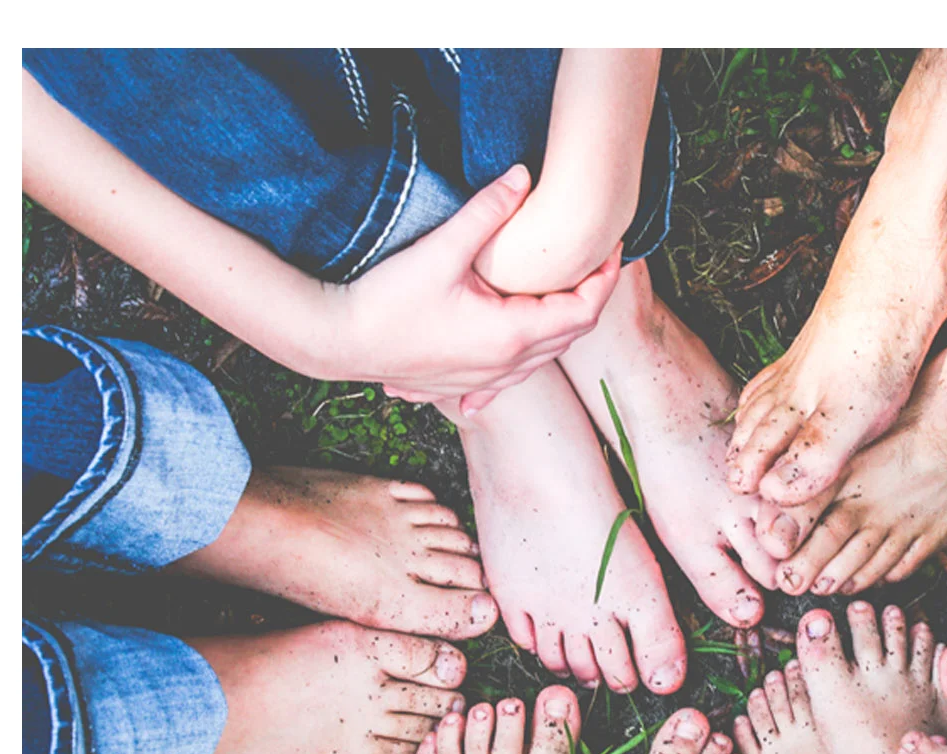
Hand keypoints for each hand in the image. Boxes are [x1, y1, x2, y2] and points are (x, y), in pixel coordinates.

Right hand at [326, 164, 620, 409]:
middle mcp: (507, 364)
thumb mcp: (440, 250)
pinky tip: (516, 351)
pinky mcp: (464, 385)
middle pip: (570, 334)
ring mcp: (486, 380)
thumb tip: (522, 175)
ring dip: (560, 324)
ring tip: (561, 287)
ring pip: (544, 357)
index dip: (604, 279)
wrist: (336, 342)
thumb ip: (486, 212)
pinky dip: (526, 358)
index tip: (610, 248)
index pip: (582, 310)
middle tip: (593, 260)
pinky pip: (511, 378)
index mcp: (511, 334)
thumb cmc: (385, 300)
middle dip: (589, 297)